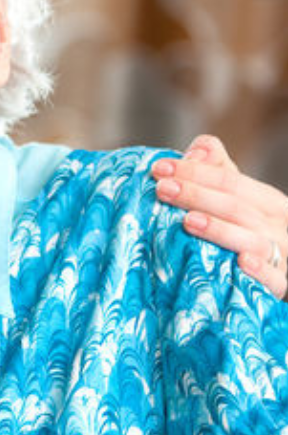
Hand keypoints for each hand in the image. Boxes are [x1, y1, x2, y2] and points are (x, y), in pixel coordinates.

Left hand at [152, 134, 287, 298]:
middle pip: (237, 207)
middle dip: (198, 195)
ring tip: (188, 220)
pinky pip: (275, 279)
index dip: (195, 172)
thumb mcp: (236, 202)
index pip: (230, 181)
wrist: (276, 276)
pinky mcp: (279, 286)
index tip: (158, 168)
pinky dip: (260, 271)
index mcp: (268, 201)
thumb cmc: (246, 235)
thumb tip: (196, 149)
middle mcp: (278, 226)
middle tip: (162, 189)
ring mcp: (281, 256)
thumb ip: (216, 172)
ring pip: (254, 240)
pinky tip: (241, 262)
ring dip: (220, 229)